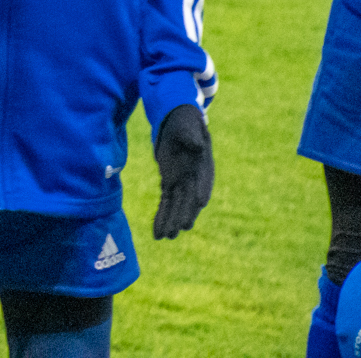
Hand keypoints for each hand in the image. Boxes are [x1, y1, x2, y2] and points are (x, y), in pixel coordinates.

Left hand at [152, 103, 212, 239]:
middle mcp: (194, 179)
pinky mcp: (169, 183)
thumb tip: (195, 145)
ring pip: (176, 206)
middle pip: (188, 200)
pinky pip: (166, 202)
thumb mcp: (189, 127)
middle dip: (182, 214)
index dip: (200, 192)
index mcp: (203, 166)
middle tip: (177, 230)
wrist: (179, 124)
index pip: (203, 182)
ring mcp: (182, 183)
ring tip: (164, 237)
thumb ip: (192, 137)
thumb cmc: (186, 123)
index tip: (199, 203)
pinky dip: (161, 216)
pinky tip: (157, 231)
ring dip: (170, 221)